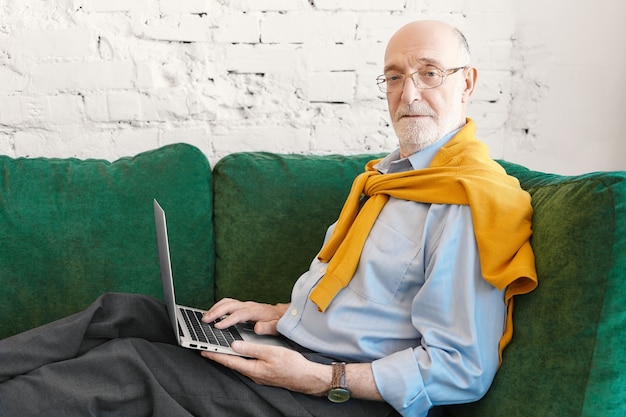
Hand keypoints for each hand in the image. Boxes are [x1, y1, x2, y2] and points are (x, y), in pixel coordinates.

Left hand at [201, 341, 329, 395]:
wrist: (306, 377)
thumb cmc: (292, 365)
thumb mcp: (271, 352)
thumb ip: (251, 348)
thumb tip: (234, 345)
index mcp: (253, 369)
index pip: (229, 361)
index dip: (215, 355)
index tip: (203, 350)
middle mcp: (253, 374)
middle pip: (232, 364)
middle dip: (219, 356)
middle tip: (207, 348)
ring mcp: (259, 375)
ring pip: (240, 365)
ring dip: (229, 357)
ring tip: (220, 349)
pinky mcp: (264, 374)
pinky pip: (247, 365)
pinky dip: (240, 359)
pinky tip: (240, 354)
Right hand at [202, 298, 288, 335]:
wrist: (281, 314)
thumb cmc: (277, 321)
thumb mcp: (276, 327)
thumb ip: (268, 328)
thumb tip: (257, 328)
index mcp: (256, 311)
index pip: (239, 314)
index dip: (228, 320)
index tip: (218, 326)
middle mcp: (248, 306)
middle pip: (229, 305)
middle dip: (216, 312)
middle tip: (205, 320)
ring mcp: (244, 305)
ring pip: (227, 302)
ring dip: (215, 308)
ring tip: (204, 317)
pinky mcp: (241, 306)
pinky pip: (227, 304)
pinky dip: (218, 307)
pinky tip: (212, 313)